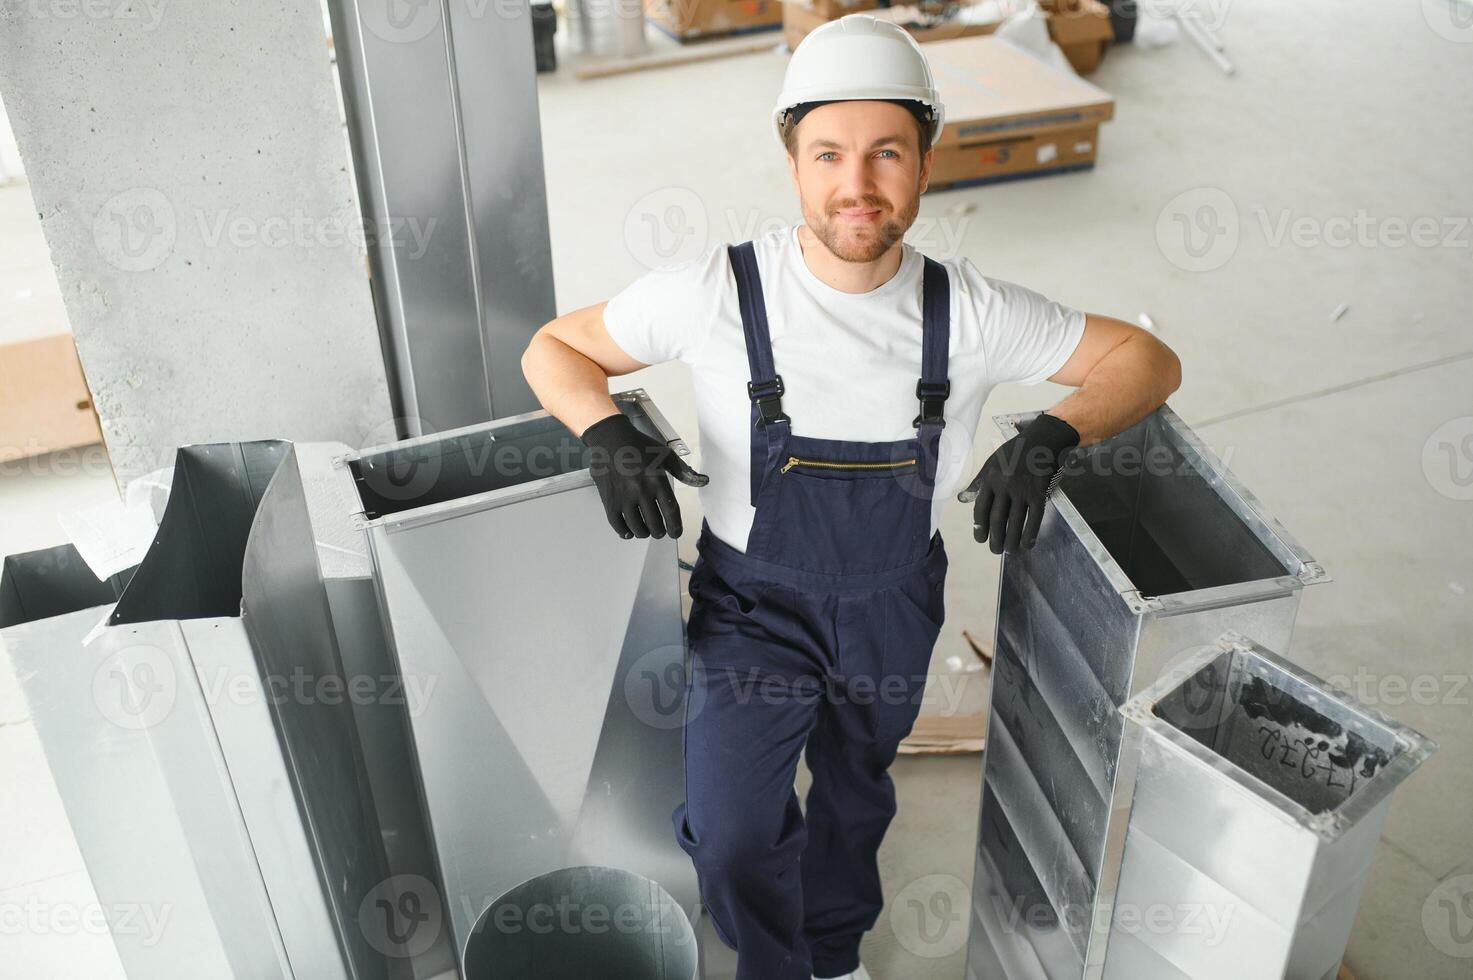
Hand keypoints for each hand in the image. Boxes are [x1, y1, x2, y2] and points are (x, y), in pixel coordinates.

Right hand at [580, 412, 708, 539]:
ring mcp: (623, 497)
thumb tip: (703, 481)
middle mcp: (641, 491)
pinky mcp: (609, 500)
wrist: (610, 439)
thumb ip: (684, 471)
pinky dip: (624, 532)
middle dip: (659, 531)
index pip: (671, 512)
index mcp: (657, 480)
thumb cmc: (639, 446)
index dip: (675, 527)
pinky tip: (628, 530)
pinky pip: (618, 525)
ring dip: (643, 533)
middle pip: (654, 524)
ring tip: (645, 530)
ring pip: (637, 528)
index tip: (675, 533)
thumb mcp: (665, 454)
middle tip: (659, 530)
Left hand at [957, 413, 1079, 554]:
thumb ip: (978, 482)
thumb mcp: (991, 462)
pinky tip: (1027, 544)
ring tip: (1009, 551)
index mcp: (990, 479)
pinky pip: (1034, 518)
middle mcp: (1004, 486)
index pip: (981, 509)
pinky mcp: (1039, 493)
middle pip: (997, 519)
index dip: (979, 527)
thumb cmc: (1015, 452)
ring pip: (1015, 522)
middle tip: (995, 551)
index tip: (980, 538)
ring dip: (1012, 541)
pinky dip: (1030, 534)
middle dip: (995, 539)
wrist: (1041, 440)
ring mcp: (1023, 490)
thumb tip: (962, 499)